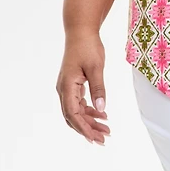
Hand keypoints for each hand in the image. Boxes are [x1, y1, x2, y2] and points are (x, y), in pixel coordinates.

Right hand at [56, 29, 110, 144]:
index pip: (73, 114)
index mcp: (67, 86)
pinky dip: (89, 110)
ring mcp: (67, 88)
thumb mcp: (96, 67)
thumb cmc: (88, 46)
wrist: (81, 31)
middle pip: (73, 117)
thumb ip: (98, 88)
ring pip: (76, 111)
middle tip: (104, 139)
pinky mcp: (72, 84)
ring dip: (90, 121)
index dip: (84, 128)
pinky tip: (102, 114)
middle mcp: (63, 90)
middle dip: (88, 129)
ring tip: (106, 129)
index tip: (95, 139)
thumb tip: (101, 108)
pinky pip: (79, 103)